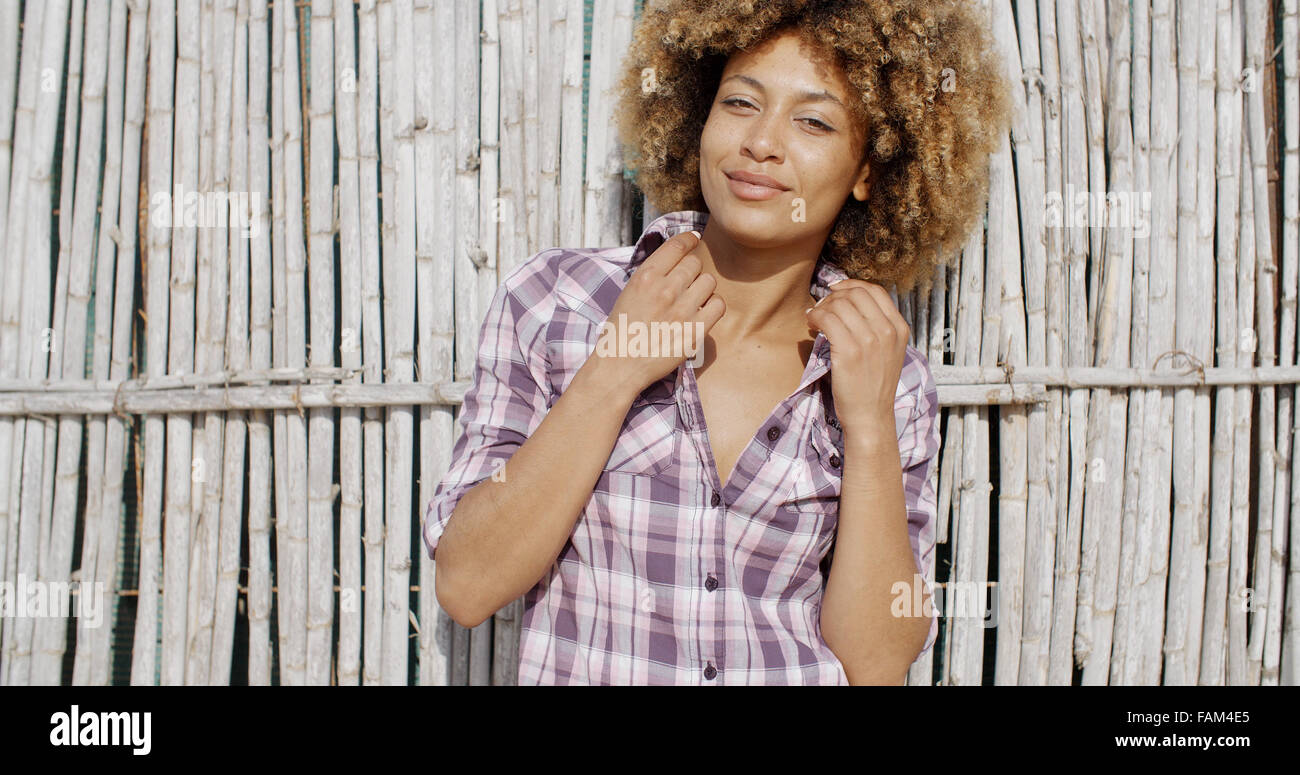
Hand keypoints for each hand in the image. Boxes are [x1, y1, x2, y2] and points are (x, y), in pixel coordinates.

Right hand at [589, 230, 725, 397]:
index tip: (693, 241)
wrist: (620, 365)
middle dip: (692, 271)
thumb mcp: (630, 292)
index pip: (677, 245)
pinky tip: (701, 313)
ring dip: (703, 289)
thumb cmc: (623, 329)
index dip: (689, 240)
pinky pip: (718, 305)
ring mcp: (682, 310)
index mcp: (646, 276)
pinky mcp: (695, 330)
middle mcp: (665, 290)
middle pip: (695, 263)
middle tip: (684, 286)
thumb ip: (653, 274)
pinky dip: (713, 307)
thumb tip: (678, 255)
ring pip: (709, 281)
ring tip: (692, 301)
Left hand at [804, 279, 908, 438]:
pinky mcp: (850, 352)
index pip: (875, 291)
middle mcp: (887, 331)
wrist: (870, 416)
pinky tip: (811, 325)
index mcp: (899, 329)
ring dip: (822, 307)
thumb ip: (877, 326)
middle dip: (834, 296)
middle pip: (856, 294)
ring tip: (815, 318)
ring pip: (840, 304)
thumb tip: (849, 301)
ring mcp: (870, 341)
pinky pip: (827, 319)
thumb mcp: (887, 352)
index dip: (852, 286)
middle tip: (822, 308)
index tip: (836, 291)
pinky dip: (815, 317)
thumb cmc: (872, 385)